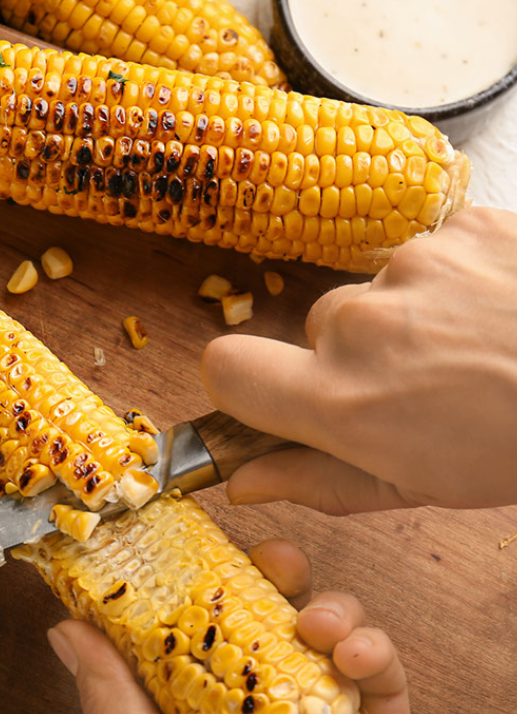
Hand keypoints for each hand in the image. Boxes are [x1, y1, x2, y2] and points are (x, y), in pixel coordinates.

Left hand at [47, 540, 474, 713]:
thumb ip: (110, 700)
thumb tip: (65, 629)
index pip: (180, 636)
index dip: (180, 588)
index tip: (178, 541)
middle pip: (254, 623)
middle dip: (261, 579)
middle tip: (265, 554)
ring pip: (317, 636)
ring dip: (323, 608)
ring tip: (318, 619)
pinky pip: (379, 676)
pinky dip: (372, 651)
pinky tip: (355, 654)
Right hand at [200, 207, 516, 513]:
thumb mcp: (418, 487)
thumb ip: (316, 481)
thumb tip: (242, 483)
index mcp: (342, 402)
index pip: (225, 367)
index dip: (241, 382)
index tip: (276, 397)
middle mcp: (359, 326)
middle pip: (315, 330)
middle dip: (357, 355)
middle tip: (427, 384)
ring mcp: (409, 267)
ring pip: (377, 291)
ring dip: (412, 317)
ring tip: (480, 345)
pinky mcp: (460, 226)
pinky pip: (429, 255)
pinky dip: (455, 280)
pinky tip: (500, 309)